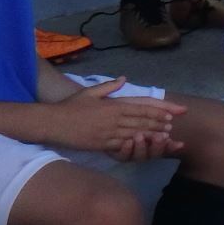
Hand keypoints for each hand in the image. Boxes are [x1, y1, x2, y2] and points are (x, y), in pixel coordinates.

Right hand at [47, 78, 187, 155]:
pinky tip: (144, 146)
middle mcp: (114, 118)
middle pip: (142, 121)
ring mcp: (108, 132)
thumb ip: (109, 87)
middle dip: (159, 123)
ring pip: (136, 133)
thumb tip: (123, 79)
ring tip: (164, 135)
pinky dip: (135, 145)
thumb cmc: (71, 106)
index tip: (172, 112)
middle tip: (172, 125)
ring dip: (151, 134)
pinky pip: (122, 145)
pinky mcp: (101, 144)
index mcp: (114, 105)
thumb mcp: (90, 92)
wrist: (52, 122)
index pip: (143, 106)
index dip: (159, 110)